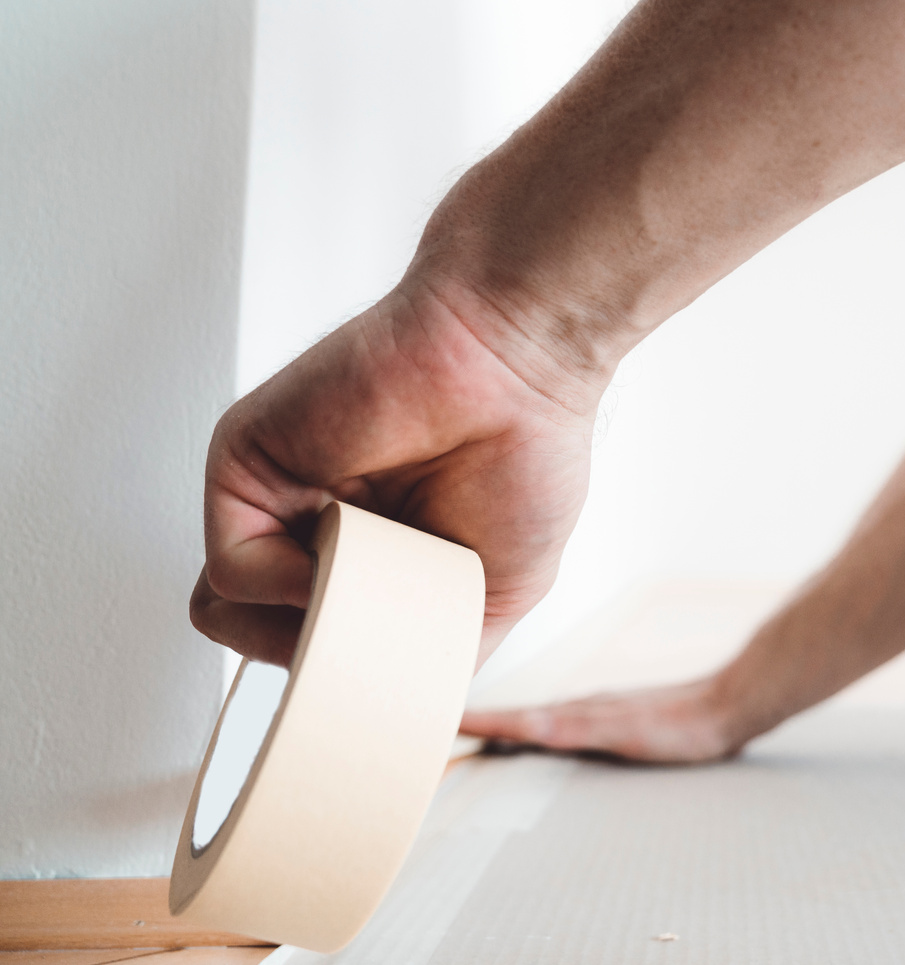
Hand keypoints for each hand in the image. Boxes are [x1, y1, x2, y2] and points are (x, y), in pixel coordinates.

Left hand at [189, 272, 603, 667]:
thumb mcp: (496, 599)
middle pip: (265, 638)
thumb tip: (349, 680)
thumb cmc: (525, 460)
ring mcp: (278, 497)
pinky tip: (340, 549)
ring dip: (295, 625)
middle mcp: (314, 525)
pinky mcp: (245, 465)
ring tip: (367, 583)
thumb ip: (426, 648)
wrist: (520, 373)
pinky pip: (230, 570)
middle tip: (376, 633)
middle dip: (317, 657)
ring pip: (228, 613)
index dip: (340, 672)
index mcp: (371, 552)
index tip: (377, 682)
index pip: (315, 641)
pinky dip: (281, 585)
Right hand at [459, 679, 742, 763]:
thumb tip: (529, 723)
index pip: (515, 720)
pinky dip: (541, 728)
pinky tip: (541, 736)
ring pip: (540, 720)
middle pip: (519, 718)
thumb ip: (576, 725)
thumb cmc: (679, 724)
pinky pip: (565, 724)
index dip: (478, 723)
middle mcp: (580, 710)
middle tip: (437, 726)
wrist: (724, 706)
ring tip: (475, 734)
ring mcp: (597, 714)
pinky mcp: (616, 722)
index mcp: (575, 713)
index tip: (438, 720)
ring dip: (507, 727)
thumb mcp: (622, 730)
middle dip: (480, 724)